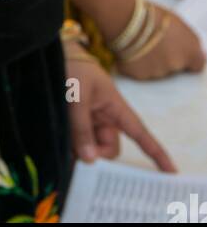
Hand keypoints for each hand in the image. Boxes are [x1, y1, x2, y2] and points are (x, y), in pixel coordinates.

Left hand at [64, 47, 174, 171]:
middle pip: (110, 149)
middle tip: (76, 152)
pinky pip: (79, 145)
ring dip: (81, 152)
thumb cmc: (72, 69)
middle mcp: (106, 119)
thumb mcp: (77, 97)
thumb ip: (81, 128)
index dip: (156, 153)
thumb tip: (90, 161)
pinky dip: (73, 149)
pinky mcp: (76, 125)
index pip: (140, 134)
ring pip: (92, 149)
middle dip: (97, 155)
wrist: (53, 54)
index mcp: (116, 109)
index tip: (172, 172)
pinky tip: (63, 149)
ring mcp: (91, 123)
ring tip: (64, 145)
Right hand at [116, 7, 205, 79]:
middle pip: (175, 66)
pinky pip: (138, 71)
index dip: (188, 59)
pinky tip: (129, 50)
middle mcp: (176, 66)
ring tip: (139, 43)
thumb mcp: (178, 23)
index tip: (180, 52)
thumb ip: (186, 40)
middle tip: (154, 42)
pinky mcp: (139, 76)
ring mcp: (157, 73)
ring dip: (150, 61)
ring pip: (156, 70)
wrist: (126, 19)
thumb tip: (189, 49)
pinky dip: (135, 64)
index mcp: (190, 52)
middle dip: (167, 58)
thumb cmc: (153, 14)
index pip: (197, 64)